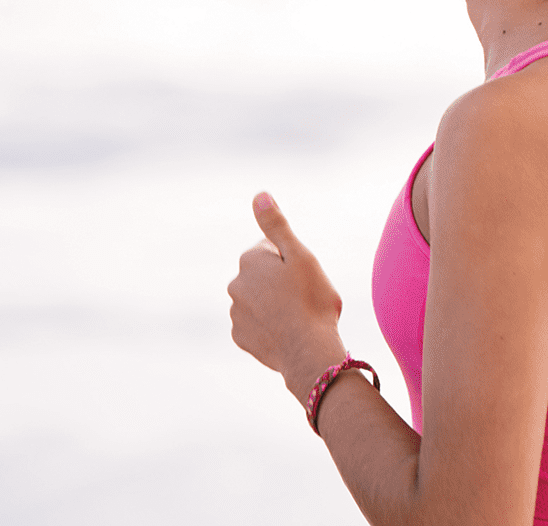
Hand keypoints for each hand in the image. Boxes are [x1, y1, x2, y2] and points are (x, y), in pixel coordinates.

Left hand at [227, 192, 346, 396]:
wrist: (308, 350)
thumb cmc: (311, 300)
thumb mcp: (300, 255)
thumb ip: (276, 226)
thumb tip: (259, 195)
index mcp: (250, 261)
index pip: (271, 250)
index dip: (293, 260)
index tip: (305, 275)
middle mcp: (235, 285)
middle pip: (263, 276)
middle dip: (281, 282)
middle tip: (305, 296)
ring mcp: (236, 313)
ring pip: (259, 301)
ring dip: (275, 304)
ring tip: (299, 316)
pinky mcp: (240, 337)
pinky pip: (256, 325)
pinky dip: (270, 326)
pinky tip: (288, 332)